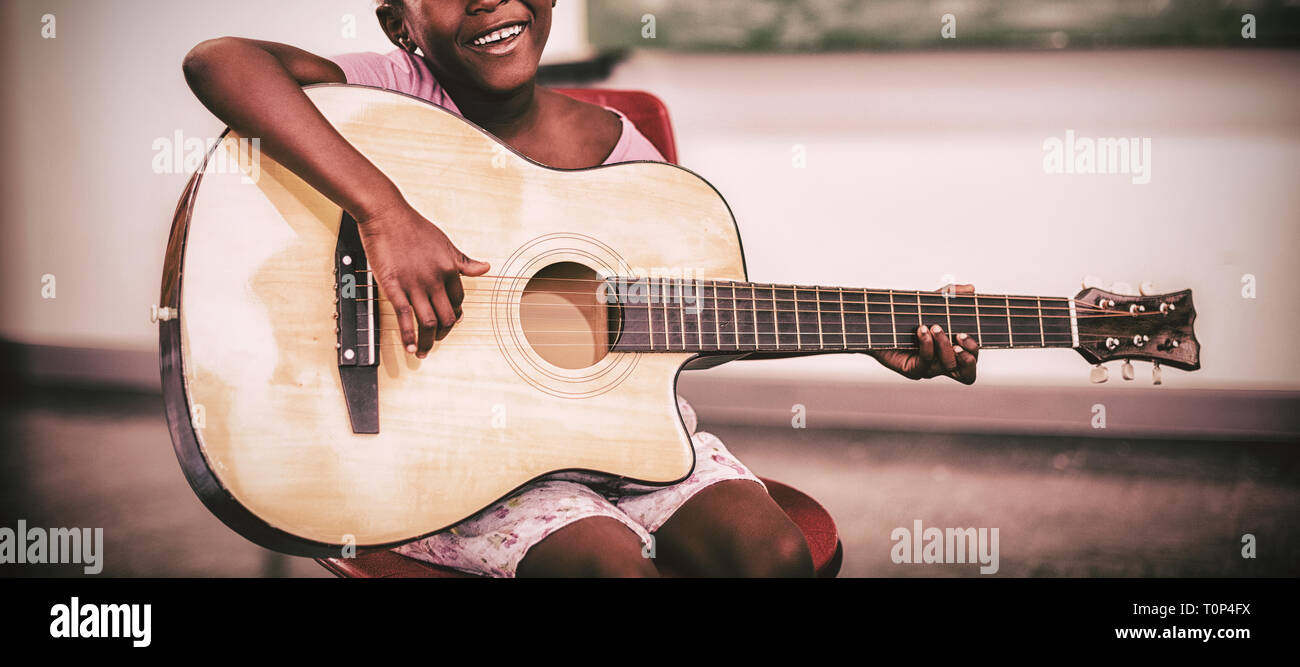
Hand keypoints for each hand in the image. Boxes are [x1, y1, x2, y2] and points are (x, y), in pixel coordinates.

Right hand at [355, 203, 489, 357]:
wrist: (386, 214)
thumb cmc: (413, 226)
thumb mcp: (445, 242)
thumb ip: (463, 261)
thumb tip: (486, 268)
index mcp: (449, 268)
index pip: (458, 301)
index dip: (455, 315)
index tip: (449, 322)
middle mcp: (435, 279)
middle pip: (447, 317)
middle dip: (443, 334)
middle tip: (436, 340)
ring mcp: (415, 284)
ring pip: (428, 322)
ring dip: (428, 342)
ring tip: (423, 352)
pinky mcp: (393, 286)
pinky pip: (405, 317)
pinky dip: (409, 336)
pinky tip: (410, 347)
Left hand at [867, 284, 979, 384]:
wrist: (876, 322)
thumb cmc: (906, 316)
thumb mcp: (930, 303)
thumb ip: (950, 296)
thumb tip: (971, 288)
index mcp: (950, 351)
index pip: (971, 361)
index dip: (974, 352)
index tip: (965, 333)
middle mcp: (941, 363)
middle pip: (967, 374)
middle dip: (968, 356)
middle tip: (960, 336)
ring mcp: (927, 369)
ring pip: (947, 365)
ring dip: (944, 344)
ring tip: (934, 326)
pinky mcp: (912, 370)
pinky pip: (926, 363)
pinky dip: (927, 345)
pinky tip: (922, 330)